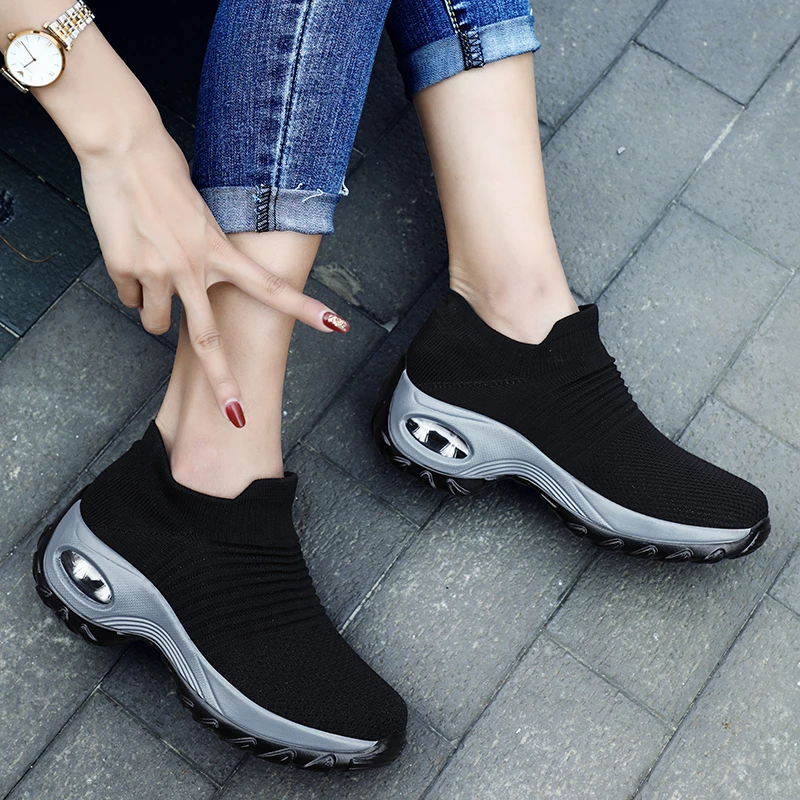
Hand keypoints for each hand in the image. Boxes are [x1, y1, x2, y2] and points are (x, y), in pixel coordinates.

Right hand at [80, 124, 347, 427]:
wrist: (121, 146)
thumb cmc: (167, 173)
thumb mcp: (203, 216)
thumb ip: (209, 253)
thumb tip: (198, 281)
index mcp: (221, 252)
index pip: (271, 287)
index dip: (305, 309)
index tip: (337, 327)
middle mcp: (193, 269)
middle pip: (208, 342)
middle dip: (222, 383)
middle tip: (236, 415)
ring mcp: (157, 273)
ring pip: (154, 325)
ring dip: (155, 317)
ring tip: (153, 277)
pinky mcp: (125, 270)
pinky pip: (128, 298)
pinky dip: (131, 289)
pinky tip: (131, 256)